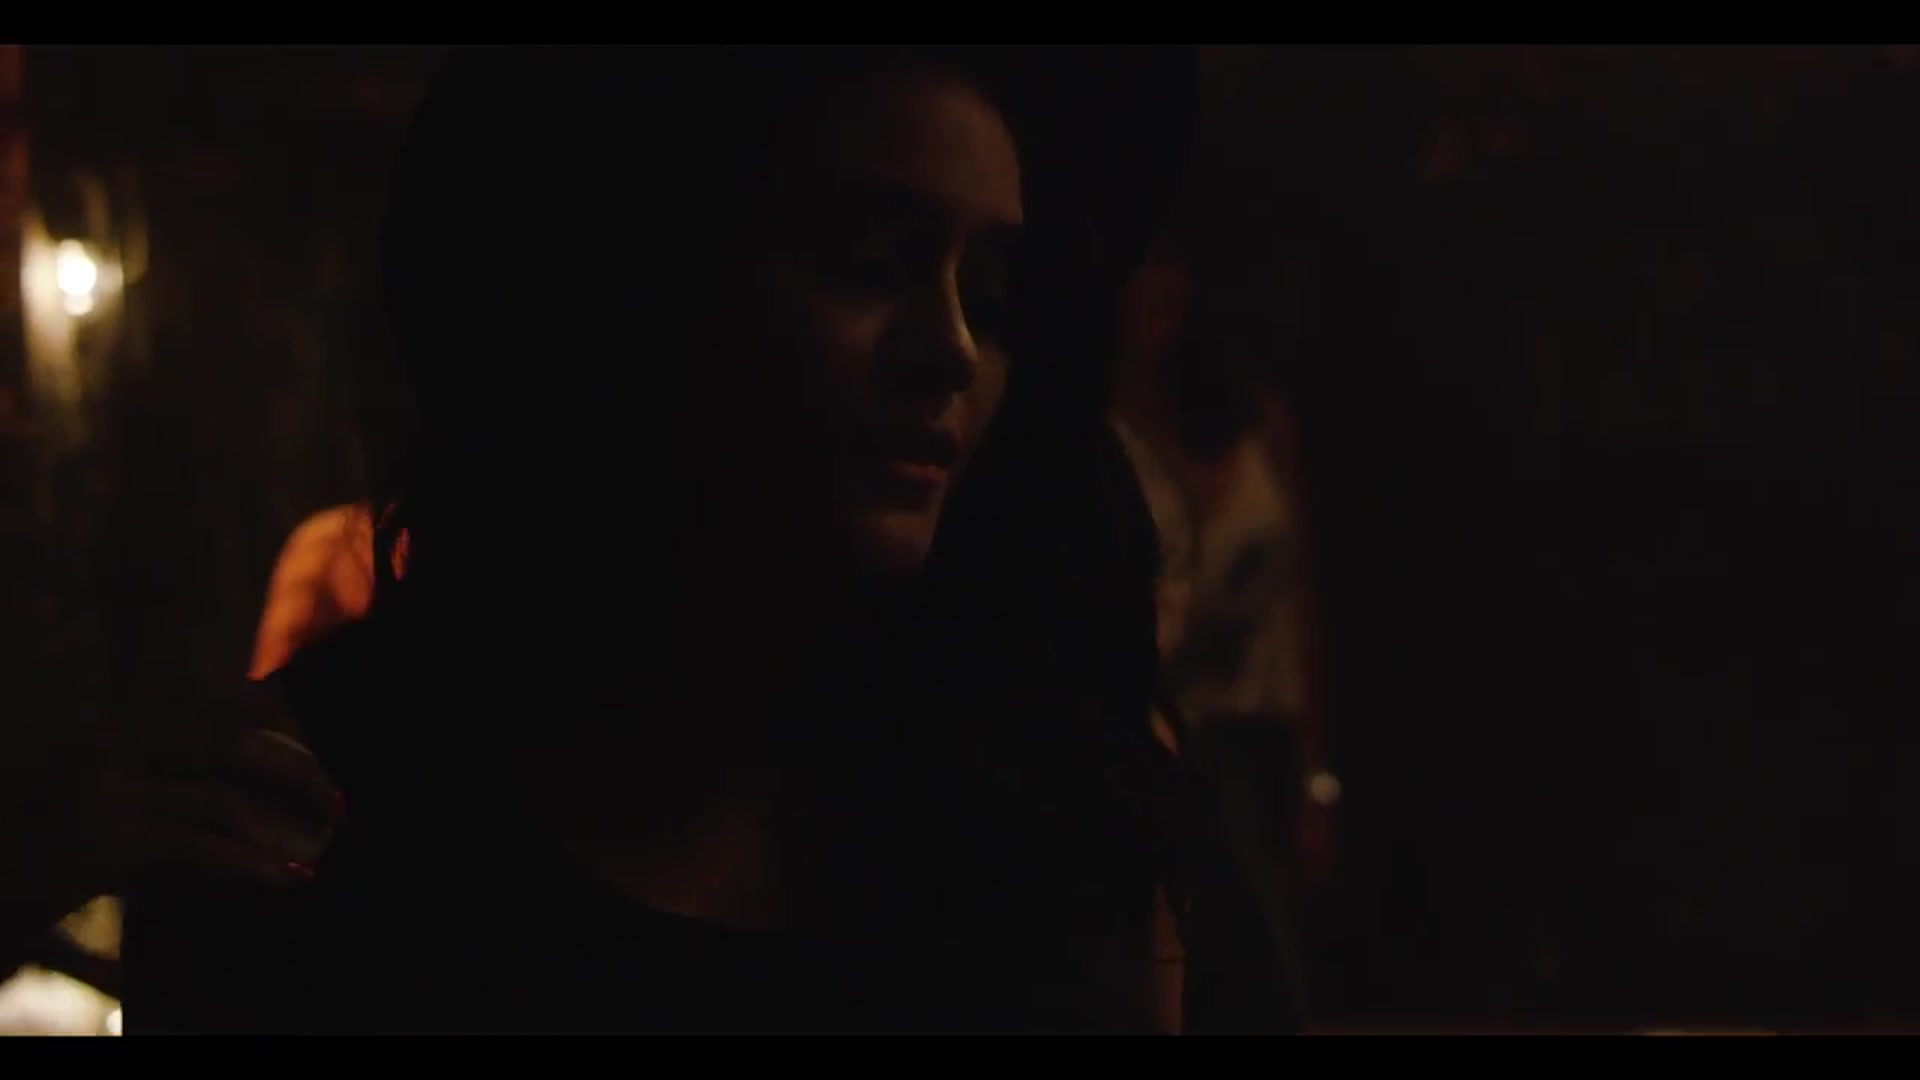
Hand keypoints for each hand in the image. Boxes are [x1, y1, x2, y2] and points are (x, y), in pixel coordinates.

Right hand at [2, 687, 341, 931]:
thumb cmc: (54, 833)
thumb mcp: (117, 787)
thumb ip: (178, 776)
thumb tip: (263, 792)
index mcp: (132, 720)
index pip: (229, 703)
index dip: (287, 726)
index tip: (319, 757)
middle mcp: (121, 741)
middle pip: (236, 742)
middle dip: (300, 773)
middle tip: (339, 804)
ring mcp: (111, 788)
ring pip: (225, 798)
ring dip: (288, 824)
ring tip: (323, 845)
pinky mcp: (108, 838)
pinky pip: (201, 847)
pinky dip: (254, 863)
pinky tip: (288, 878)